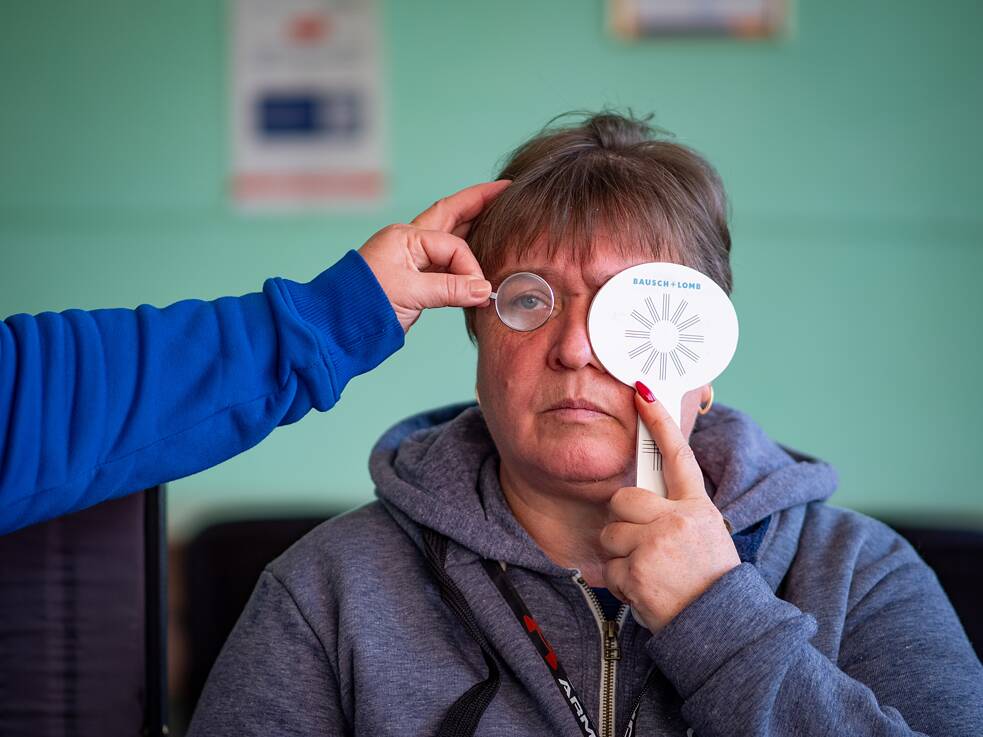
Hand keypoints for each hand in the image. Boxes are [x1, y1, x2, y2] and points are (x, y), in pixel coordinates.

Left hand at [358, 180, 509, 331]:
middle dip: (478, 203)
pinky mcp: (416, 278)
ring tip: (499, 214)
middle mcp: (410, 241)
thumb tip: (483, 291)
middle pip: (451, 215)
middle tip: (505, 190)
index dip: (470, 267)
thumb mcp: (410, 293)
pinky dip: (465, 259)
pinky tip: (481, 253)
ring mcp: (413, 258)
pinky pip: (447, 261)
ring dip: (474, 228)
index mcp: (406, 237)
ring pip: (451, 236)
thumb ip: (449, 289)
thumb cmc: (364, 303)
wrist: (338, 326)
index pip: (452, 245)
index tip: (479, 291)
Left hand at [599, 387, 739, 631]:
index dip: (659, 421)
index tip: (642, 391)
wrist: (723, 628)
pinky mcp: (638, 572)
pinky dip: (622, 584)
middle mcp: (678, 520)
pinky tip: (646, 592)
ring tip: (650, 572)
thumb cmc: (710, 581)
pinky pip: (609, 568)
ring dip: (621, 556)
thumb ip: (677, 513)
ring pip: (610, 533)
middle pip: (623, 500)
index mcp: (698, 507)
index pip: (677, 455)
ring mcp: (657, 545)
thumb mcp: (707, 536)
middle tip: (645, 547)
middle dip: (624, 523)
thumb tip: (642, 498)